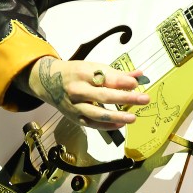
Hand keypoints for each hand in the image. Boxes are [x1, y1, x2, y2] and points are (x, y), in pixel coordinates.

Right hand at [24, 57, 149, 129]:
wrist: (48, 82)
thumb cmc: (76, 73)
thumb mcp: (92, 66)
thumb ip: (116, 73)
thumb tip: (139, 75)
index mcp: (82, 73)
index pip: (104, 77)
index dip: (120, 81)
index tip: (135, 84)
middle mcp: (77, 90)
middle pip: (103, 96)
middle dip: (125, 98)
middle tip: (144, 99)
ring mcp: (75, 106)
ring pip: (97, 114)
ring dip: (116, 116)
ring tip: (133, 117)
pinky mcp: (74, 118)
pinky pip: (92, 124)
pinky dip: (107, 126)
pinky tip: (121, 124)